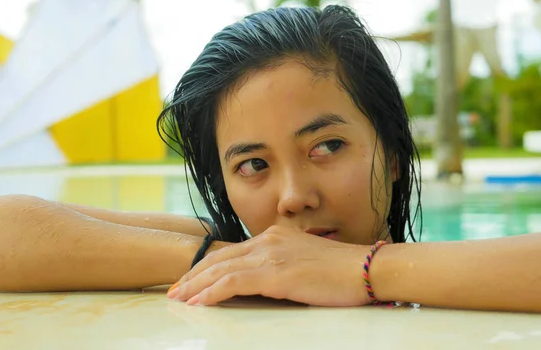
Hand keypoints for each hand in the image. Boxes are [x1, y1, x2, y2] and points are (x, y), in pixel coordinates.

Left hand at [167, 225, 372, 306]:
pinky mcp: (276, 273)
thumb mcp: (303, 262)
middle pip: (219, 258)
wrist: (366, 268)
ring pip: (221, 270)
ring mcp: (271, 254)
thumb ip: (279, 264)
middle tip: (174, 291)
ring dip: (195, 286)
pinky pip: (233, 283)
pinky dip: (212, 293)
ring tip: (178, 299)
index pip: (230, 252)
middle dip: (193, 276)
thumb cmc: (340, 271)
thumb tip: (261, 280)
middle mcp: (268, 240)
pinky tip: (199, 304)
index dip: (206, 267)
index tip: (190, 281)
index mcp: (273, 236)